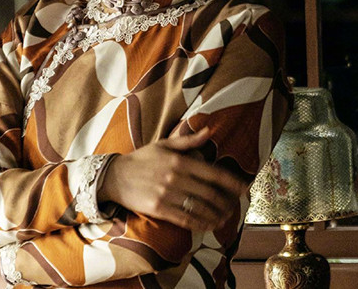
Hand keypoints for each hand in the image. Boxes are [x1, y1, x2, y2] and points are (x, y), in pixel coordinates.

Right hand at [97, 127, 249, 231]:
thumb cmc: (140, 159)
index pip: (213, 173)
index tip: (243, 188)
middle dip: (226, 202)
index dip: (231, 182)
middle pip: (210, 193)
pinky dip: (201, 224)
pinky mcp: (159, 209)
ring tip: (225, 218)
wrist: (114, 176)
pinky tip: (209, 225)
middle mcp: (175, 178)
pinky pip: (185, 220)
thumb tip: (208, 131)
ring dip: (216, 215)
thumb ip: (188, 141)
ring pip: (200, 208)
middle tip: (235, 207)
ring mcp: (167, 195)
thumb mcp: (163, 145)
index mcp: (179, 161)